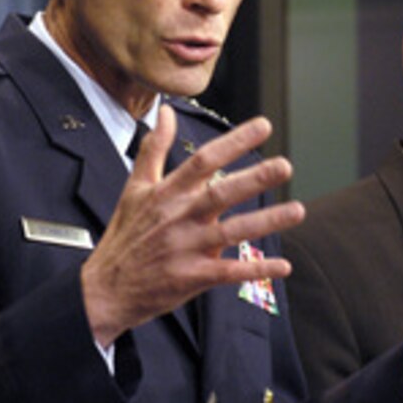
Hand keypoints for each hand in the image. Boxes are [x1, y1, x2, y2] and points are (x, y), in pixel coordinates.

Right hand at [81, 105, 303, 346]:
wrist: (104, 290)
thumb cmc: (124, 236)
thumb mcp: (134, 188)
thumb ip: (153, 148)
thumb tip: (164, 113)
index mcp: (166, 193)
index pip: (203, 160)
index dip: (234, 142)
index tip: (263, 126)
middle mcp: (178, 218)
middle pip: (220, 193)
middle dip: (255, 179)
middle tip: (285, 165)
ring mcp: (186, 248)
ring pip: (232, 232)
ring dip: (266, 222)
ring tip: (298, 210)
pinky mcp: (191, 277)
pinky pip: (229, 272)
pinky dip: (256, 269)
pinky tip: (283, 265)